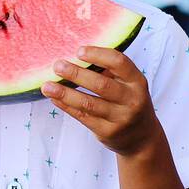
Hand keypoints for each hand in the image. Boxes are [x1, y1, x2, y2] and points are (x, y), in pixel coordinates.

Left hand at [42, 46, 158, 156]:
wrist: (141, 137)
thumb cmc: (128, 102)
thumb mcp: (129, 85)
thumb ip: (109, 72)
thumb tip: (75, 56)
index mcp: (137, 81)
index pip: (119, 63)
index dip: (98, 54)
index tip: (78, 51)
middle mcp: (132, 100)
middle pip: (101, 85)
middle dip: (76, 74)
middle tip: (57, 65)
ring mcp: (120, 118)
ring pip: (88, 103)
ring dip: (65, 93)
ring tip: (47, 86)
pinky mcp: (108, 132)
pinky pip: (83, 116)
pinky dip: (66, 106)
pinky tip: (54, 98)